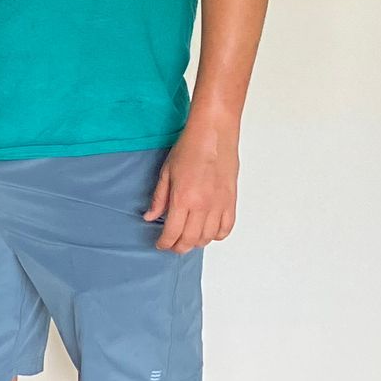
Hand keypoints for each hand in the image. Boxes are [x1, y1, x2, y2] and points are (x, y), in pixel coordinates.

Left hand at [144, 117, 237, 252]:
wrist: (214, 133)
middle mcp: (202, 206)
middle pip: (190, 240)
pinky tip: (208, 231)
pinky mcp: (231, 201)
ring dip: (196, 242)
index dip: (165, 243)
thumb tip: (150, 217)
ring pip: (208, 237)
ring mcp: (219, 205)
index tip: (161, 244)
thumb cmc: (190, 147)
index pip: (172, 233)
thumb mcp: (166, 172)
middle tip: (173, 245)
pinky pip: (226, 228)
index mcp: (182, 199)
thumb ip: (158, 198)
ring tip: (188, 238)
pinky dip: (216, 235)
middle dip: (179, 247)